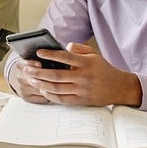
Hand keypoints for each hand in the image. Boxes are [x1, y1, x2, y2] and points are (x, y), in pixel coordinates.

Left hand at [11, 42, 141, 107]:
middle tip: (27, 69)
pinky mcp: (81, 101)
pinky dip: (50, 95)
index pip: (65, 57)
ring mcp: (82, 90)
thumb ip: (78, 48)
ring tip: (31, 79)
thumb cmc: (103, 69)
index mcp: (86, 63)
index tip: (38, 52)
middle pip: (56, 75)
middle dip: (38, 72)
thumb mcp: (94, 54)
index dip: (50, 55)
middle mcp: (83, 77)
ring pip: (56, 88)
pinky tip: (42, 90)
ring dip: (41, 84)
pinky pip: (62, 99)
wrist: (119, 87)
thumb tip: (64, 46)